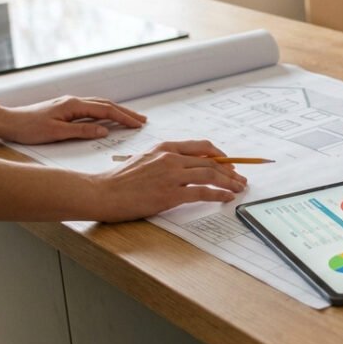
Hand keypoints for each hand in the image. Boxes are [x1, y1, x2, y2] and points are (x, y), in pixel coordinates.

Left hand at [0, 96, 147, 144]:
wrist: (8, 121)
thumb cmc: (29, 128)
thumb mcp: (57, 133)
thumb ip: (82, 132)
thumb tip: (105, 131)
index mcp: (74, 106)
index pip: (106, 110)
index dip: (124, 117)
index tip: (138, 125)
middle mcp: (74, 101)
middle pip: (106, 104)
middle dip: (126, 112)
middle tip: (142, 120)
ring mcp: (70, 104)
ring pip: (100, 105)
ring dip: (117, 111)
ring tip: (131, 118)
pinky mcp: (65, 108)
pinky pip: (91, 108)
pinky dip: (105, 112)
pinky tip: (109, 117)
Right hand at [90, 140, 248, 221]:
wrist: (102, 192)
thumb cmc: (120, 180)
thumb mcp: (144, 160)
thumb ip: (165, 160)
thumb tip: (186, 166)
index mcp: (164, 147)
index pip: (201, 146)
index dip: (220, 155)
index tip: (229, 163)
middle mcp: (170, 157)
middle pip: (210, 161)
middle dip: (230, 170)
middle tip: (240, 178)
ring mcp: (171, 175)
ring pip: (211, 175)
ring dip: (229, 182)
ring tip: (239, 188)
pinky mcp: (170, 194)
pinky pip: (203, 192)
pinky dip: (219, 194)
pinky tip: (227, 197)